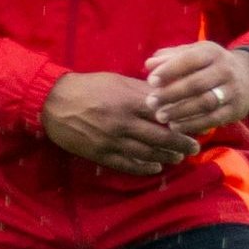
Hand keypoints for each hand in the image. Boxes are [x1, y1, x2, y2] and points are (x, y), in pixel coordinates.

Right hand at [40, 72, 195, 174]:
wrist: (53, 102)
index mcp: (129, 101)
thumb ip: (140, 90)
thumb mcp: (116, 81)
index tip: (195, 125)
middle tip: (194, 148)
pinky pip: (127, 164)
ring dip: (165, 157)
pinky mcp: (101, 154)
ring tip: (177, 158)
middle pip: (159, 137)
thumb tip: (165, 96)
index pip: (164, 114)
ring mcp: (112, 141)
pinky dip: (143, 167)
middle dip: (180, 144)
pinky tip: (155, 167)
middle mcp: (123, 123)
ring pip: (146, 153)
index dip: (181, 122)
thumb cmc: (87, 87)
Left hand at [143, 41, 248, 137]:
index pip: (190, 60)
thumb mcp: (194, 54)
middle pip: (196, 83)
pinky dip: (193, 124)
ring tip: (161, 116)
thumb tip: (149, 64)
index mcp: (212, 52)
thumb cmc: (210, 65)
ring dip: (180, 111)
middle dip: (171, 94)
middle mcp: (225, 70)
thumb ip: (171, 57)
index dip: (170, 70)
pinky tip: (175, 127)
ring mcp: (232, 91)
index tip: (151, 81)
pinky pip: (213, 119)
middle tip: (151, 102)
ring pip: (205, 102)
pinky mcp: (235, 110)